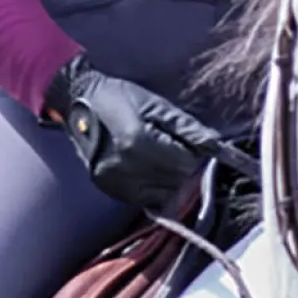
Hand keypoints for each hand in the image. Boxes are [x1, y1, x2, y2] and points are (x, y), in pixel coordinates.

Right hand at [44, 53, 214, 209]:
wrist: (78, 102)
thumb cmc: (121, 97)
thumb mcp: (157, 105)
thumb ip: (188, 129)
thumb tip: (219, 148)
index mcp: (139, 141)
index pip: (185, 164)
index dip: (194, 155)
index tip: (189, 144)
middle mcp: (125, 166)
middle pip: (176, 182)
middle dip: (183, 169)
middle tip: (175, 150)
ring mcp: (115, 181)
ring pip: (163, 196)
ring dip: (170, 181)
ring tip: (160, 159)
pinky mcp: (108, 188)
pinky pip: (144, 200)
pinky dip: (153, 188)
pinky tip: (147, 169)